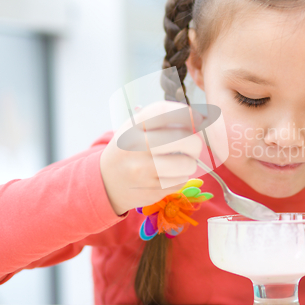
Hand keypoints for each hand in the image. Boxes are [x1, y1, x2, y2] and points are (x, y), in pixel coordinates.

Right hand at [99, 101, 202, 215]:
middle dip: (195, 143)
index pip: (163, 112)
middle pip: (183, 139)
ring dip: (190, 163)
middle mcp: (135, 147)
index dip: (186, 113)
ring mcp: (141, 171)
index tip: (198, 118)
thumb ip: (161, 121)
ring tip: (182, 162)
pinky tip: (170, 176)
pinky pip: (180, 182)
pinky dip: (180, 178)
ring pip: (186, 164)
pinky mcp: (149, 191)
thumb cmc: (128, 149)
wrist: (106, 181)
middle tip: (193, 146)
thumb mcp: (134, 128)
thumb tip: (197, 120)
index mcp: (132, 127)